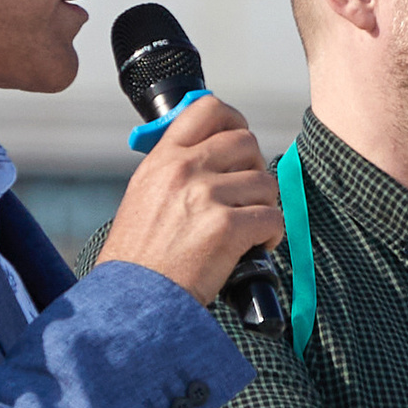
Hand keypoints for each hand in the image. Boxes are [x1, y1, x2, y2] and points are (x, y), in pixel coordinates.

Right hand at [102, 95, 283, 307]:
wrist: (135, 298)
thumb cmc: (141, 258)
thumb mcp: (144, 196)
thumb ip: (175, 170)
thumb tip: (215, 156)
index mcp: (163, 158)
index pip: (208, 109)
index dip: (234, 121)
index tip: (239, 143)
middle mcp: (185, 169)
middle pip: (246, 142)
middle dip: (255, 169)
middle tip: (247, 196)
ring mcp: (206, 195)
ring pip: (265, 183)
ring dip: (264, 207)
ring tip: (248, 229)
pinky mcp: (226, 226)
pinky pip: (272, 217)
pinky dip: (271, 235)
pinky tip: (255, 247)